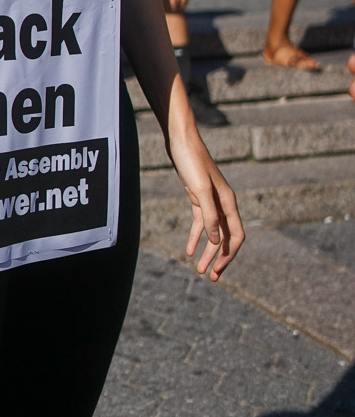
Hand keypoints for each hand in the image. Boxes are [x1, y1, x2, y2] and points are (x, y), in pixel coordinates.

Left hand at [168, 120, 244, 280]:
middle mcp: (223, 203)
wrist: (180, 139)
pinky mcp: (197, 196)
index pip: (236, 236)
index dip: (229, 255)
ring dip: (207, 251)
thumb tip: (217, 242)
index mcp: (228, 202)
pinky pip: (200, 222)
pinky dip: (196, 237)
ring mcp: (210, 200)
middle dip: (219, 258)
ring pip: (213, 232)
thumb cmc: (191, 161)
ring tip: (199, 269)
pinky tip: (188, 250)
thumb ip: (210, 216)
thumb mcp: (200, 189)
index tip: (218, 270)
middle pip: (226, 237)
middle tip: (210, 277)